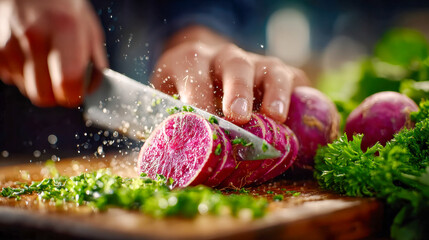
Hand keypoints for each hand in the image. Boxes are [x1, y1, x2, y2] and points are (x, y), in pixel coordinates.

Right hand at [0, 0, 106, 106]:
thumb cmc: (64, 6)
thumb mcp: (89, 28)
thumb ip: (94, 61)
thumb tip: (91, 90)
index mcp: (65, 29)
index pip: (67, 82)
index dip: (73, 95)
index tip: (76, 93)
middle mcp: (34, 35)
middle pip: (42, 95)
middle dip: (55, 95)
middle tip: (63, 83)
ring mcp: (9, 41)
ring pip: (26, 89)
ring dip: (39, 82)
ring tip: (46, 61)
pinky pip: (9, 78)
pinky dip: (21, 73)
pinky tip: (30, 56)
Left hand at [151, 25, 309, 123]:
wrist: (209, 66)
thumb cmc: (186, 91)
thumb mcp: (169, 98)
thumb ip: (169, 121)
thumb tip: (170, 158)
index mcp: (192, 60)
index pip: (194, 76)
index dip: (197, 99)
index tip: (199, 123)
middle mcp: (226, 57)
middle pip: (235, 66)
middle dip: (237, 90)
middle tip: (238, 117)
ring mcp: (257, 63)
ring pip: (270, 70)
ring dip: (274, 92)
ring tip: (275, 117)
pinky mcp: (281, 72)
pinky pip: (294, 80)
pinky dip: (296, 98)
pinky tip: (295, 120)